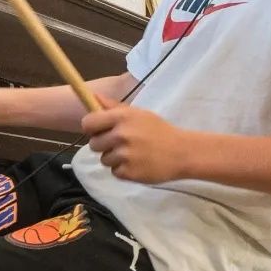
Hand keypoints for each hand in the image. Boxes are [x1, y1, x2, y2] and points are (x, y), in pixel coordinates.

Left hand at [80, 101, 197, 183]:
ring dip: (114, 159)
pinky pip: (114, 172)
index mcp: (122, 117)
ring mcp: (124, 155)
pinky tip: (137, 164)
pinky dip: (123, 170)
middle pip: (93, 144)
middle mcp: (120, 135)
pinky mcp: (128, 172)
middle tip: (120, 144)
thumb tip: (92, 97)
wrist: (182, 152)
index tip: (98, 130)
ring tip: (133, 154)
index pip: (88, 123)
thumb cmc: (160, 131)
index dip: (91, 128)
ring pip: (104, 159)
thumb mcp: (139, 114)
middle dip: (103, 145)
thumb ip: (113, 107)